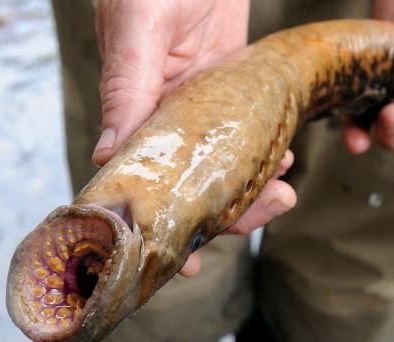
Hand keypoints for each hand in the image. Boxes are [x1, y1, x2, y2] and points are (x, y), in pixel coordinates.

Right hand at [94, 0, 295, 276]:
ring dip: (253, 187)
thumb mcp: (138, 26)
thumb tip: (107, 156)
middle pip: (193, 181)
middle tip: (266, 213)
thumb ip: (126, 86)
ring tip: (282, 194)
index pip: (143, 179)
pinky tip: (285, 159)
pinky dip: (267, 150)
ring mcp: (203, 101)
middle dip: (228, 211)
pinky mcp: (233, 83)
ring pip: (226, 163)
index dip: (162, 224)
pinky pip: (250, 128)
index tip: (185, 262)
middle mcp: (167, 112)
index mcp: (134, 106)